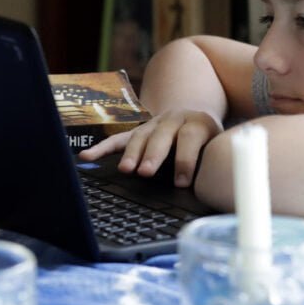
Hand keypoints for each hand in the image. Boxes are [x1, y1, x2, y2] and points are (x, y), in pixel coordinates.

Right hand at [79, 109, 222, 187]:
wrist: (198, 115)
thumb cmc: (209, 141)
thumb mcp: (216, 147)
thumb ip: (210, 162)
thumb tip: (207, 189)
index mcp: (198, 123)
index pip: (190, 139)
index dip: (185, 160)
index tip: (181, 183)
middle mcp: (174, 120)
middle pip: (161, 136)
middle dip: (152, 155)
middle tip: (146, 172)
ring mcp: (153, 124)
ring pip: (139, 137)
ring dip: (131, 154)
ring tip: (125, 170)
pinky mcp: (139, 131)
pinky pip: (118, 139)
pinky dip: (102, 147)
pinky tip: (87, 157)